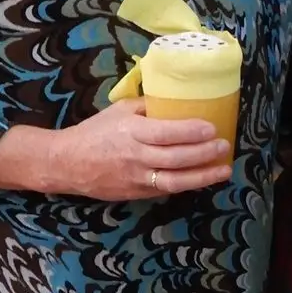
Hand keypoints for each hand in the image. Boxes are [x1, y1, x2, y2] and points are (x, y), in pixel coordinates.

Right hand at [49, 98, 231, 200]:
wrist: (67, 162)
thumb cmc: (95, 132)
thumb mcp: (119, 110)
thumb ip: (147, 106)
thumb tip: (175, 99)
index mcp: (132, 132)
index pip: (166, 133)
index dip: (191, 132)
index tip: (211, 128)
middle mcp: (136, 157)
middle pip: (176, 158)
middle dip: (204, 153)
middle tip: (224, 145)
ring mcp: (137, 178)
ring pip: (175, 181)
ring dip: (203, 176)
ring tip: (224, 170)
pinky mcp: (137, 193)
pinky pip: (166, 189)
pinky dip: (186, 184)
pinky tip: (203, 178)